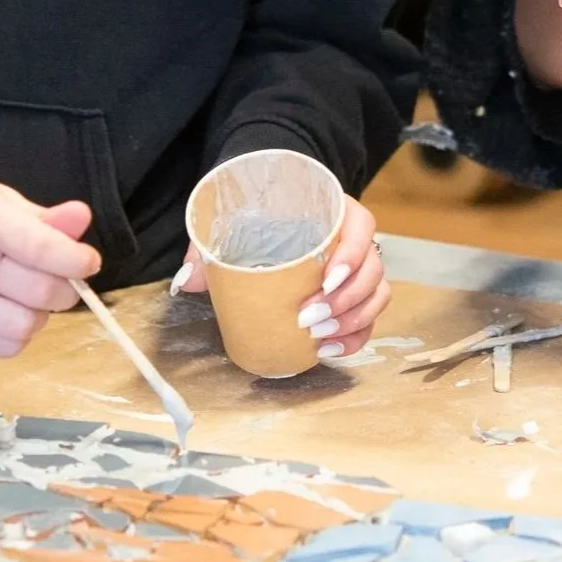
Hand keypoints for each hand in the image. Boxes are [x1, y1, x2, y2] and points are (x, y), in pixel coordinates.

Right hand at [0, 180, 100, 356]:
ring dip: (40, 316)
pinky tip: (8, 313)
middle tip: (64, 283)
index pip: (37, 246)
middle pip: (36, 290)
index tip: (89, 263)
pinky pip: (4, 348)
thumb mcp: (5, 205)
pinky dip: (18, 335)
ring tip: (29, 299)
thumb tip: (80, 218)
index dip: (74, 260)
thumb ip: (47, 218)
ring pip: (22, 326)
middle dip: (65, 291)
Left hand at [170, 196, 389, 360]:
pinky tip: (328, 350)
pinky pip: (368, 319)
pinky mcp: (355, 296)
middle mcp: (354, 239)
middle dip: (346, 300)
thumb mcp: (232, 223)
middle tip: (309, 317)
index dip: (352, 255)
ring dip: (352, 321)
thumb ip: (209, 247)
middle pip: (372, 270)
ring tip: (318, 337)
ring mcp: (359, 269)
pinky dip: (354, 338)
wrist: (265, 217)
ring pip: (376, 296)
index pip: (361, 227)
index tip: (327, 278)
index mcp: (335, 211)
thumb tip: (185, 280)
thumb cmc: (255, 217)